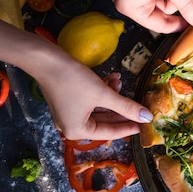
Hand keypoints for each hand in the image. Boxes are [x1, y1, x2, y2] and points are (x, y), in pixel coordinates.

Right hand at [36, 58, 152, 140]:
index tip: (144, 124)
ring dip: (112, 95)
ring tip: (120, 82)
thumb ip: (126, 107)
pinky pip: (91, 100)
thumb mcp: (103, 94)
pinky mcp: (69, 100)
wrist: (45, 59)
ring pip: (99, 108)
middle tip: (138, 105)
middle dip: (121, 108)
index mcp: (77, 131)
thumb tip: (146, 118)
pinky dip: (102, 91)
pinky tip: (112, 78)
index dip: (129, 126)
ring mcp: (69, 113)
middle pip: (105, 121)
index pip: (110, 132)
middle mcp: (71, 125)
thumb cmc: (72, 80)